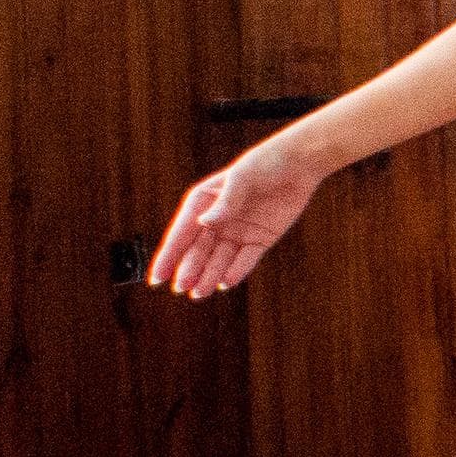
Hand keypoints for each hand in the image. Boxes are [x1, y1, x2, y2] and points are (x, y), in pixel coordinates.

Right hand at [150, 136, 324, 296]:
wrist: (299, 164)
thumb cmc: (265, 164)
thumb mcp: (243, 178)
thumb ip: (226, 202)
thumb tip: (204, 223)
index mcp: (202, 203)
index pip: (181, 234)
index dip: (168, 256)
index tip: (156, 278)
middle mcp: (216, 220)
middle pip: (198, 251)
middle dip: (189, 270)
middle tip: (181, 289)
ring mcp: (237, 232)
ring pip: (219, 259)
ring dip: (209, 276)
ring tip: (200, 293)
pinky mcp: (260, 239)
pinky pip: (245, 259)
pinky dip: (237, 271)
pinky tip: (226, 282)